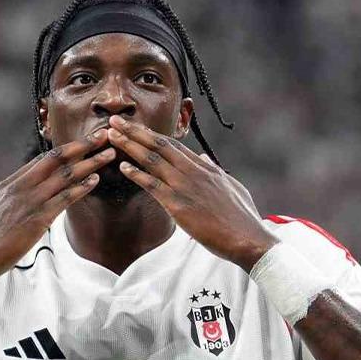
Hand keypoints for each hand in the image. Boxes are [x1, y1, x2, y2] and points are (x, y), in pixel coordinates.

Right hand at [0, 131, 114, 285]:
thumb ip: (9, 197)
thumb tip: (20, 191)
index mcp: (9, 184)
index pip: (41, 161)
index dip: (64, 150)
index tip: (81, 143)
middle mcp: (21, 187)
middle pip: (55, 159)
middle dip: (81, 145)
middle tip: (101, 135)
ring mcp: (30, 202)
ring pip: (65, 175)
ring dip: (90, 162)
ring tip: (109, 154)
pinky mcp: (38, 219)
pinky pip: (65, 198)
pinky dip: (82, 187)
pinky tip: (95, 180)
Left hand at [107, 115, 275, 269]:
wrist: (249, 239)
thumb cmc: (243, 219)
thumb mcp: (232, 187)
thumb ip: (215, 171)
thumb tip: (203, 158)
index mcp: (206, 168)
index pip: (174, 146)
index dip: (152, 135)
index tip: (135, 127)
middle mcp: (194, 171)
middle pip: (159, 145)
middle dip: (135, 131)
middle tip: (115, 120)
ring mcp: (185, 186)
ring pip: (152, 160)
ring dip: (129, 145)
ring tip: (111, 135)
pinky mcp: (179, 205)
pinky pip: (152, 186)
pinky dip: (136, 174)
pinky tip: (122, 167)